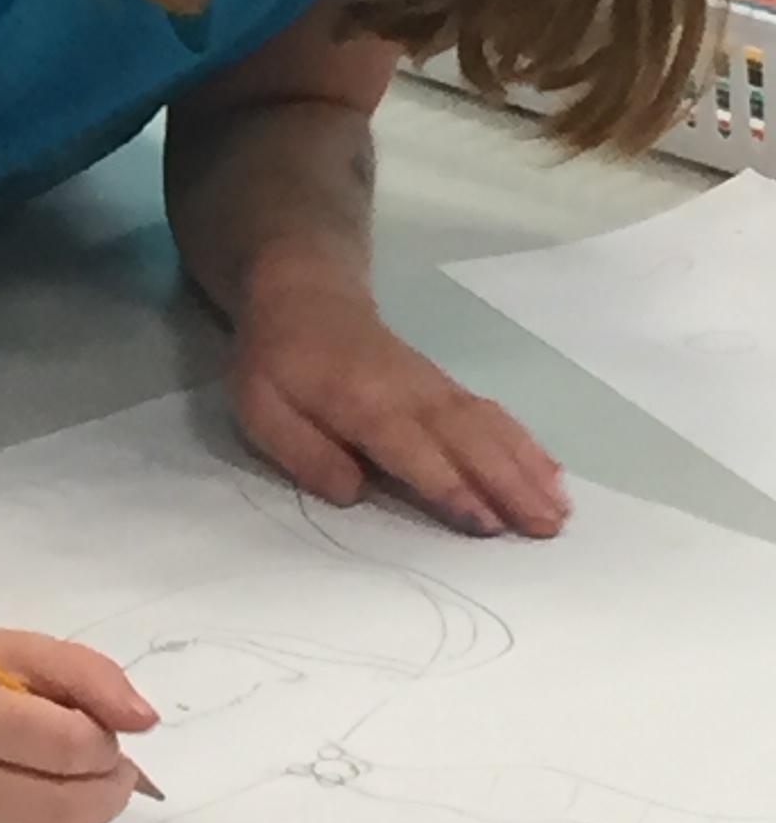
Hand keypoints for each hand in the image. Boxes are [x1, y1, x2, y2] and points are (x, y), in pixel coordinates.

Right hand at [0, 631, 156, 822]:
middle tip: (110, 766)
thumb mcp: (10, 648)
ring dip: (81, 812)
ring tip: (67, 779)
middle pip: (66, 809)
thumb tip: (145, 722)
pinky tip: (26, 803)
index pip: (65, 747)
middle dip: (108, 788)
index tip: (99, 731)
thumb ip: (86, 673)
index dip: (103, 741)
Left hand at [232, 262, 567, 536]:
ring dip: (528, 467)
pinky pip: (493, 415)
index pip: (414, 450)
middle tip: (546, 528)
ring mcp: (435, 387)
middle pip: (468, 440)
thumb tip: (353, 493)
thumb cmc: (278, 361)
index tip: (487, 525)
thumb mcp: (261, 409)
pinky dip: (525, 444)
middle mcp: (411, 394)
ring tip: (561, 510)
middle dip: (510, 484)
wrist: (304, 294)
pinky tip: (551, 472)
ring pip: (490, 427)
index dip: (450, 487)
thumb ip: (305, 452)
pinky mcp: (446, 387)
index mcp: (363, 403)